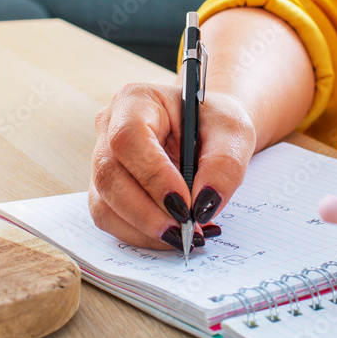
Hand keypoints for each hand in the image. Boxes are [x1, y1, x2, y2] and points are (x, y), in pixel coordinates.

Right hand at [89, 82, 256, 251]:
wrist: (205, 129)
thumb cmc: (214, 123)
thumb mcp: (233, 132)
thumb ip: (225, 165)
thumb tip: (203, 206)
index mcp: (135, 101)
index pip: (128, 138)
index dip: (152, 175)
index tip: (184, 205)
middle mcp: (109, 128)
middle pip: (108, 175)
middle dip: (146, 213)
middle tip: (186, 232)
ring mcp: (102, 160)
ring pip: (104, 203)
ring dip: (144, 229)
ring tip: (185, 236)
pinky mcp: (106, 190)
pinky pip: (110, 219)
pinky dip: (141, 235)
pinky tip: (171, 234)